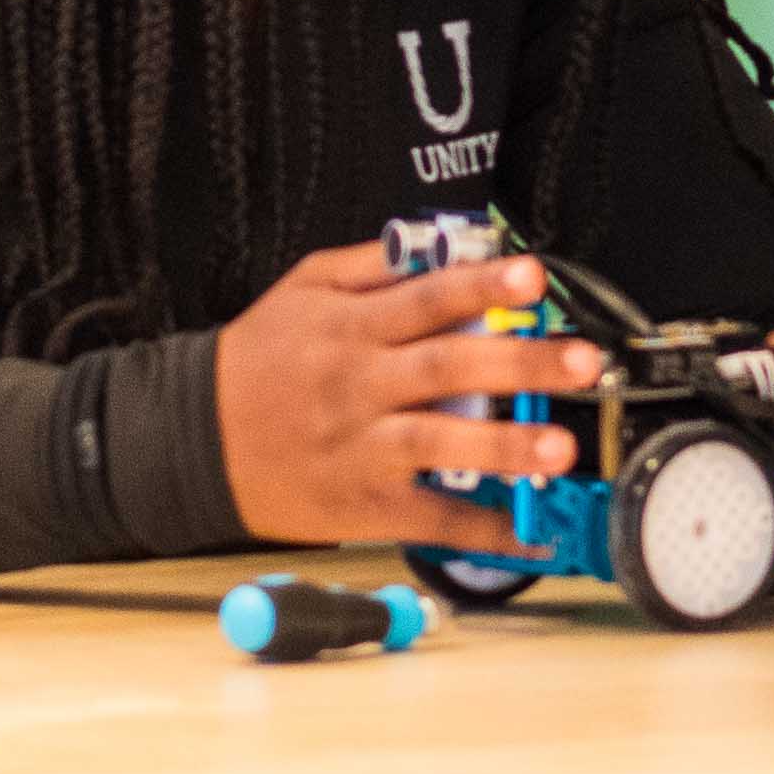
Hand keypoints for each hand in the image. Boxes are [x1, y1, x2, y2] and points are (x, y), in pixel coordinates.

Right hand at [212, 243, 602, 551]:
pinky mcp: (361, 503)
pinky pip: (428, 516)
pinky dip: (478, 527)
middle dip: (521, 364)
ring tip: (558, 446)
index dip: (482, 287)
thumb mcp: (304, 291)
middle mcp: (359, 385)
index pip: (428, 298)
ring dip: (504, 446)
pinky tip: (526, 531)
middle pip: (448, 368)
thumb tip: (444, 243)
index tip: (533, 279)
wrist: (191, 440)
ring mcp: (360, 447)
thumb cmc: (258, 363)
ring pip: (440, 443)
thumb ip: (374, 266)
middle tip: (582, 360)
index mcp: (351, 328)